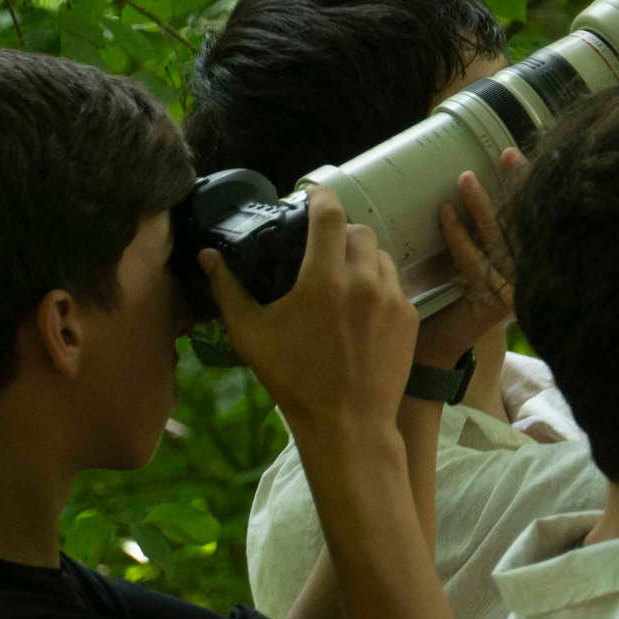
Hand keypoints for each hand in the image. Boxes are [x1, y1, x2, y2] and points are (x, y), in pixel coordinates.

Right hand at [203, 184, 416, 437]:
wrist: (347, 424)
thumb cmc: (295, 381)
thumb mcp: (252, 335)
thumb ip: (228, 290)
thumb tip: (208, 258)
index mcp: (324, 279)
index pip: (329, 212)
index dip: (319, 195)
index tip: (311, 194)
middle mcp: (363, 281)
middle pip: (357, 231)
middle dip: (339, 233)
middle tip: (322, 250)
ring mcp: (392, 299)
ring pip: (380, 256)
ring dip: (361, 259)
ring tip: (343, 281)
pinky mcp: (409, 318)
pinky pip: (395, 286)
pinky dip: (378, 288)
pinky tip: (361, 310)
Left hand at [416, 153, 520, 368]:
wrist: (437, 345)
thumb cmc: (451, 297)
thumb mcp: (472, 254)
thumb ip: (480, 226)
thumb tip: (472, 173)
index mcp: (528, 261)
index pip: (534, 215)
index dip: (528, 184)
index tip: (514, 155)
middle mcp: (530, 275)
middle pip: (527, 222)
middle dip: (518, 186)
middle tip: (505, 155)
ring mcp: (519, 290)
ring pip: (502, 239)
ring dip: (483, 206)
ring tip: (465, 179)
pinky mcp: (501, 304)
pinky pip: (476, 262)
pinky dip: (459, 237)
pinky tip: (446, 215)